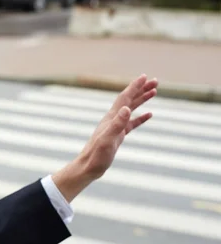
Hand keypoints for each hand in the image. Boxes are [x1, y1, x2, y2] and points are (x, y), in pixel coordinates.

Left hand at [53, 74, 158, 201]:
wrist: (88, 167)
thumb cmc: (96, 155)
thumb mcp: (108, 140)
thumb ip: (117, 124)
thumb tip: (126, 108)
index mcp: (111, 118)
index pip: (124, 98)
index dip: (134, 87)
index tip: (145, 76)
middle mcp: (113, 120)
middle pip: (128, 100)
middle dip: (141, 89)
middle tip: (155, 80)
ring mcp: (115, 127)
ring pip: (131, 109)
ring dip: (142, 99)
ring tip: (154, 91)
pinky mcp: (118, 136)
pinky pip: (131, 123)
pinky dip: (140, 117)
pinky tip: (149, 114)